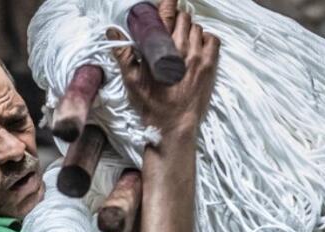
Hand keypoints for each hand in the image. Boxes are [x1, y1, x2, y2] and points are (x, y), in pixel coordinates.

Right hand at [109, 0, 221, 138]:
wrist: (174, 126)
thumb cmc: (152, 105)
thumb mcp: (131, 81)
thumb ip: (123, 54)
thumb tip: (113, 31)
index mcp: (162, 49)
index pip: (167, 13)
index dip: (167, 4)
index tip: (166, 2)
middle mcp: (182, 48)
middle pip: (183, 17)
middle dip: (176, 19)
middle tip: (169, 29)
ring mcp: (198, 56)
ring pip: (197, 28)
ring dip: (189, 29)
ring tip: (181, 41)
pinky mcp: (210, 66)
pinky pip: (212, 40)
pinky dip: (205, 39)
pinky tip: (196, 48)